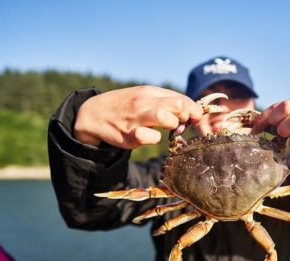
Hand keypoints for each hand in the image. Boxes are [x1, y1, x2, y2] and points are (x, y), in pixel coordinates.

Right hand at [74, 86, 202, 148]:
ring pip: (164, 116)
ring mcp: (136, 118)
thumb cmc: (126, 106)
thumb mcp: (144, 97)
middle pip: (178, 105)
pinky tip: (150, 137)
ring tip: (169, 130)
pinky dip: (154, 139)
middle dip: (186, 116)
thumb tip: (191, 111)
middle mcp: (144, 102)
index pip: (182, 98)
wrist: (93, 113)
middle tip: (181, 124)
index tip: (195, 118)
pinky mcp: (128, 135)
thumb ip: (166, 102)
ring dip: (172, 125)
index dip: (194, 110)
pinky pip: (148, 137)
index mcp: (151, 92)